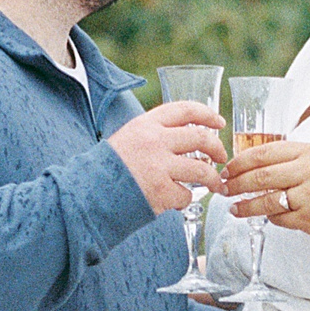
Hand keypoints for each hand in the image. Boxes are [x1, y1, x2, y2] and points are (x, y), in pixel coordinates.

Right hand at [109, 103, 226, 213]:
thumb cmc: (107, 169)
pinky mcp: (161, 190)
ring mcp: (159, 166)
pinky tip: (177, 200)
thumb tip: (183, 140)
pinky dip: (185, 199)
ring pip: (202, 169)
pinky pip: (186, 194)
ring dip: (213, 178)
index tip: (219, 122)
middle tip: (221, 157)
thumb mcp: (128, 138)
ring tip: (215, 185)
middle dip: (218, 148)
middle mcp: (155, 141)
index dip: (207, 114)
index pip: (185, 110)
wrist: (88, 194)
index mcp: (146, 124)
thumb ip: (153, 135)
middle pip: (201, 137)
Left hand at [224, 140, 309, 247]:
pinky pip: (278, 219)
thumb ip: (287, 159)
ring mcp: (308, 196)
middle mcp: (308, 171)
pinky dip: (268, 218)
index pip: (263, 153)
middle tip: (222, 188)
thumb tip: (248, 165)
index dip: (239, 162)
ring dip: (244, 206)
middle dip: (235, 184)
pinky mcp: (308, 219)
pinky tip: (263, 216)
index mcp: (307, 151)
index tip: (226, 169)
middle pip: (259, 177)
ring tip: (234, 207)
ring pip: (264, 201)